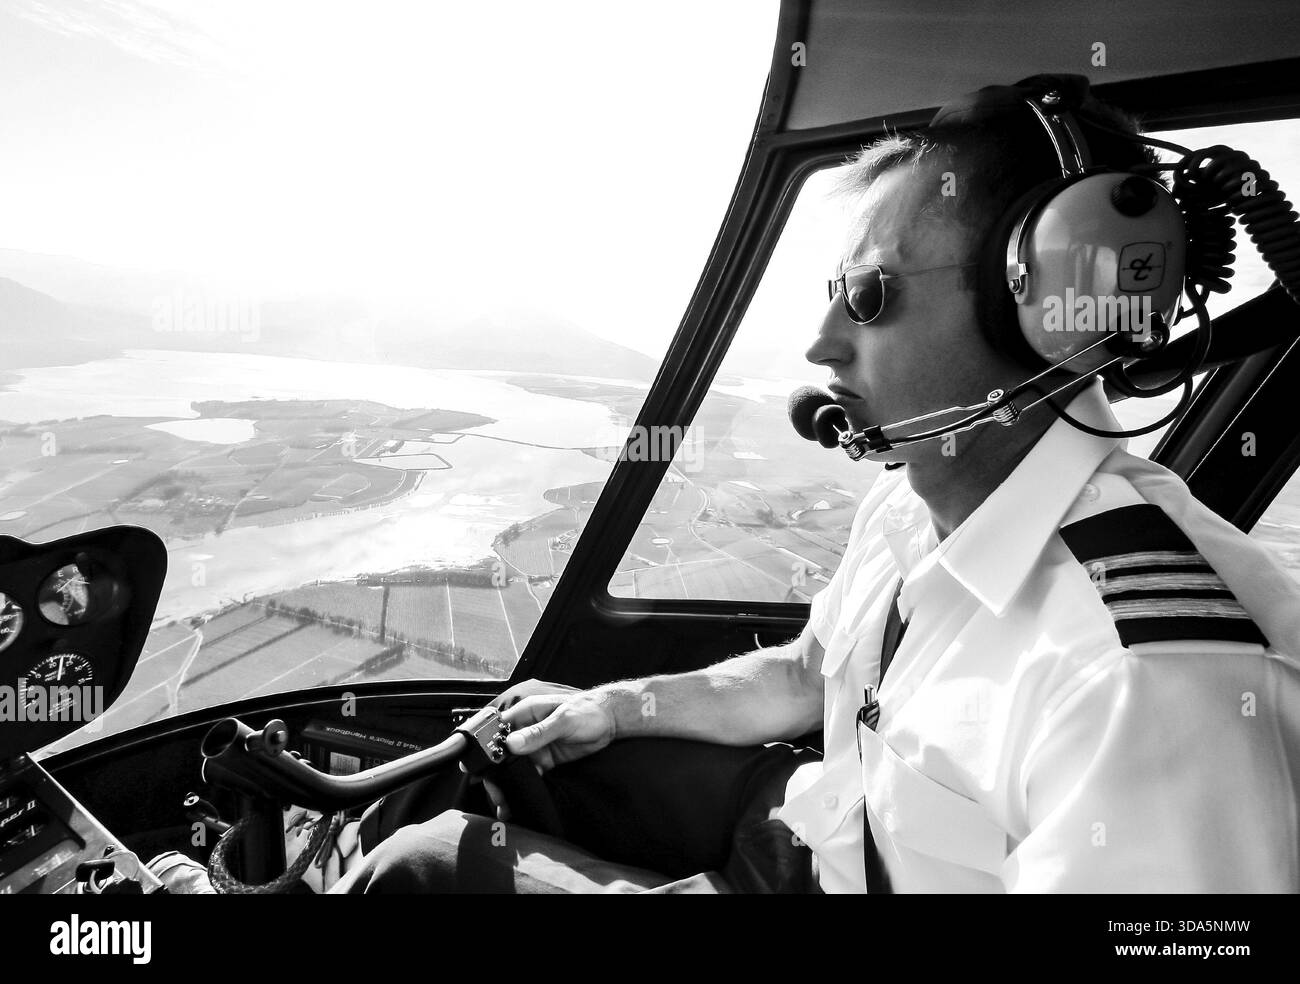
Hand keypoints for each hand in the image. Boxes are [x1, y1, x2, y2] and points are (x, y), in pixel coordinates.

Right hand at [467, 679, 591, 820]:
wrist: (610, 721)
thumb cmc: (587, 710)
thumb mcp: (563, 720)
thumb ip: (538, 733)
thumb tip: (513, 744)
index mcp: (525, 714)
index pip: (496, 733)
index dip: (484, 751)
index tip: (476, 769)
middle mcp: (525, 731)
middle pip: (502, 755)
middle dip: (496, 776)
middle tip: (496, 796)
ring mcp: (535, 747)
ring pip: (513, 768)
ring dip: (507, 785)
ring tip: (504, 805)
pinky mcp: (545, 760)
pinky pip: (530, 775)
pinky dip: (523, 787)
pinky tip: (518, 801)